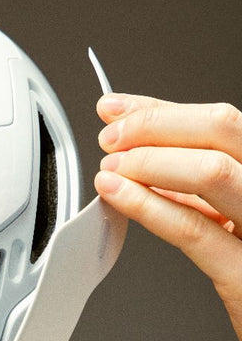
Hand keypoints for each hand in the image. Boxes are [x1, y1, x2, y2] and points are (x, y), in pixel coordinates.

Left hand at [94, 94, 241, 340]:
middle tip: (110, 138)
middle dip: (154, 125)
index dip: (161, 110)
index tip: (117, 109)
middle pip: (221, 128)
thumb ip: (195, 188)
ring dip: (148, 162)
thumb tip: (144, 157)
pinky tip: (117, 195)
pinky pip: (193, 231)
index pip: (220, 121)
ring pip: (211, 171)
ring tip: (111, 168)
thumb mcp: (231, 219)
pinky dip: (147, 206)